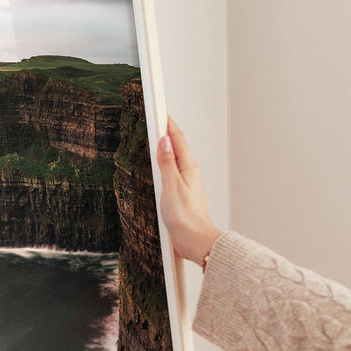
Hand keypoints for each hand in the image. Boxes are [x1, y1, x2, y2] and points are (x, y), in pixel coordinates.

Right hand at [157, 117, 222, 264]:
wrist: (196, 242)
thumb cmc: (187, 219)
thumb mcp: (172, 187)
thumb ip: (167, 163)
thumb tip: (164, 141)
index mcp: (188, 168)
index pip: (177, 138)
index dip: (167, 123)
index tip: (159, 109)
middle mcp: (189, 173)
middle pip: (176, 146)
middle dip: (165, 131)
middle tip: (155, 117)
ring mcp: (186, 183)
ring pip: (174, 158)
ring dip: (165, 146)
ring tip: (155, 135)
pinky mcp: (181, 194)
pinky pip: (171, 171)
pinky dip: (164, 163)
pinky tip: (159, 165)